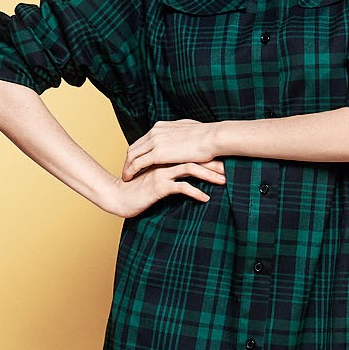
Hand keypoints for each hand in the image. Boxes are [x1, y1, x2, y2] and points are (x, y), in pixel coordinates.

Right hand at [102, 164, 223, 218]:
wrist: (119, 198)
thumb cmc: (138, 188)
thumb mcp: (156, 176)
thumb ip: (169, 169)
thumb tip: (187, 169)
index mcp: (163, 155)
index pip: (188, 151)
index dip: (207, 156)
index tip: (223, 160)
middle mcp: (163, 160)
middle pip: (193, 157)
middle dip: (213, 163)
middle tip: (229, 169)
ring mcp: (161, 172)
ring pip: (189, 168)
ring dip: (209, 175)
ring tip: (223, 181)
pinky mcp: (159, 186)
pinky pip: (182, 187)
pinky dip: (196, 192)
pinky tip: (206, 198)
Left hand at [122, 119, 224, 180]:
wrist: (212, 137)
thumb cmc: (207, 136)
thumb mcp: (189, 131)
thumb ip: (180, 134)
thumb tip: (183, 137)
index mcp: (161, 127)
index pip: (143, 140)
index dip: (137, 152)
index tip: (135, 161)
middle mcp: (154, 132)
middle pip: (134, 147)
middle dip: (128, 160)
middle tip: (126, 170)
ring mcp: (155, 142)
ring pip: (132, 156)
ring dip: (126, 167)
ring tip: (125, 177)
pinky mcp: (158, 154)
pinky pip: (137, 163)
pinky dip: (130, 171)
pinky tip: (128, 179)